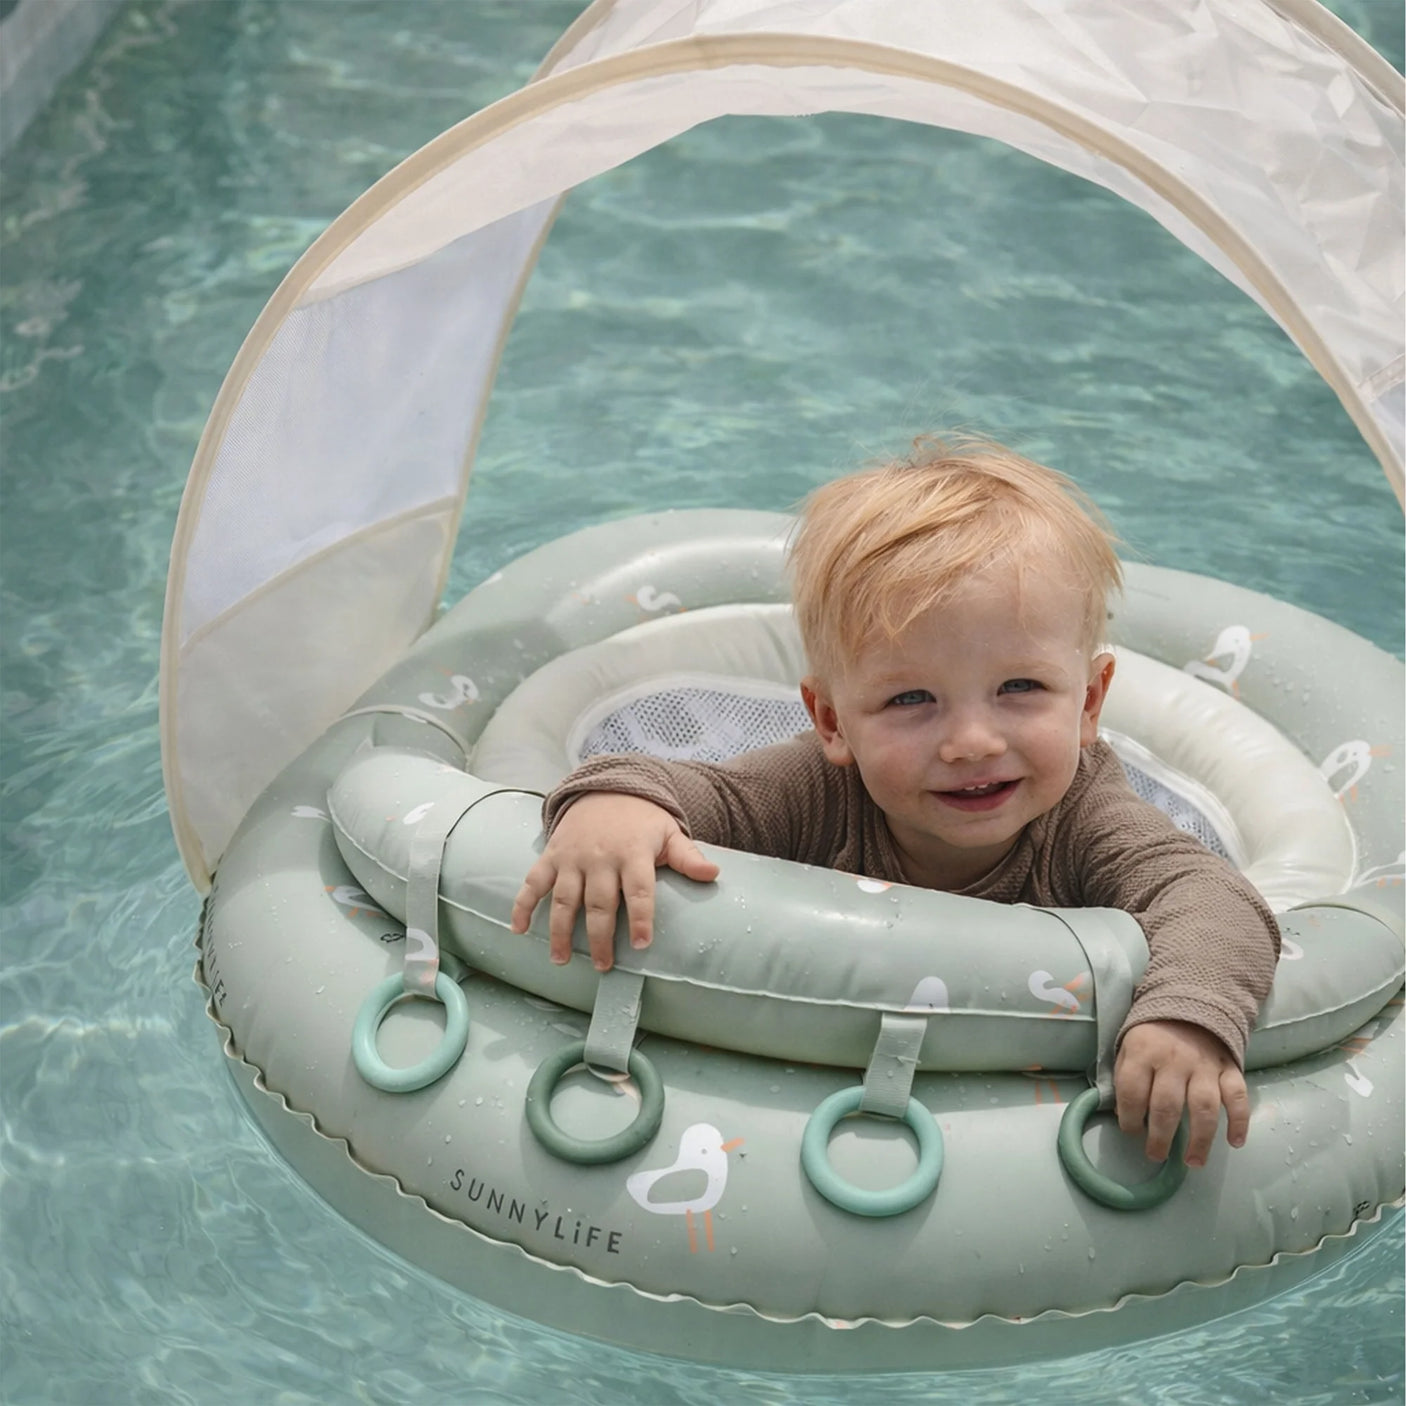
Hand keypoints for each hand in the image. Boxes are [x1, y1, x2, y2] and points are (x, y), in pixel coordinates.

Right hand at [509, 793, 719, 971]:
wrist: (605, 789)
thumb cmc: (642, 821)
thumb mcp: (669, 833)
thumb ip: (688, 857)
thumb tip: (713, 874)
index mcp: (633, 853)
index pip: (638, 890)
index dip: (641, 917)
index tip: (643, 944)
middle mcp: (600, 857)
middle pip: (599, 902)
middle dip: (600, 936)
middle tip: (603, 966)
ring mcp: (572, 857)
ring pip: (564, 898)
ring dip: (560, 930)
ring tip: (561, 959)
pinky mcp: (552, 856)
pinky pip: (533, 882)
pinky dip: (523, 904)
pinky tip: (519, 929)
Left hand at [1114, 1020, 1248, 1167]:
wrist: (1190, 1002)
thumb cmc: (1153, 1035)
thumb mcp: (1128, 1046)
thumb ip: (1125, 1078)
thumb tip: (1125, 1116)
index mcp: (1144, 1052)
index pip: (1132, 1092)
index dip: (1129, 1118)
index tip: (1131, 1132)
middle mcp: (1174, 1060)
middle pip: (1167, 1106)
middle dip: (1160, 1137)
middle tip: (1155, 1155)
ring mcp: (1205, 1065)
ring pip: (1204, 1107)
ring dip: (1200, 1139)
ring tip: (1193, 1163)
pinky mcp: (1229, 1068)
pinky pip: (1238, 1097)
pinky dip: (1240, 1121)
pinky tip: (1235, 1142)